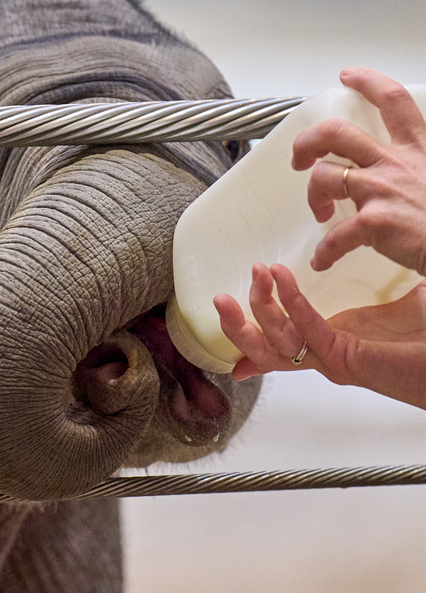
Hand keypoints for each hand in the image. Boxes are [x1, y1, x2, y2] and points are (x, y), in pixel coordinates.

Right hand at [213, 263, 425, 409]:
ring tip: (254, 276)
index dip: (247, 330)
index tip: (225, 311)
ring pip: (275, 346)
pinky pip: (308, 332)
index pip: (278, 339)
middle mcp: (325, 355)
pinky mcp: (347, 360)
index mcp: (332, 341)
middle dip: (236, 324)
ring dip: (255, 313)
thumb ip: (373, 285)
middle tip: (219, 297)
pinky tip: (282, 280)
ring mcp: (333, 360)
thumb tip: (368, 252)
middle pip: (263, 349)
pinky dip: (291, 304)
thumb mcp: (393, 302)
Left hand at [293, 67, 425, 273]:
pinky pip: (334, 235)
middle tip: (299, 158)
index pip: (393, 101)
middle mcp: (396, 163)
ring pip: (324, 177)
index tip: (348, 76)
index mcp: (418, 149)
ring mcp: (382, 190)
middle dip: (308, 141)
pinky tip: (323, 260)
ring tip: (319, 213)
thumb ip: (420, 163)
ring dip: (313, 196)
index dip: (368, 81)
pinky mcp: (373, 222)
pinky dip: (325, 250)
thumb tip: (408, 168)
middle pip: (337, 133)